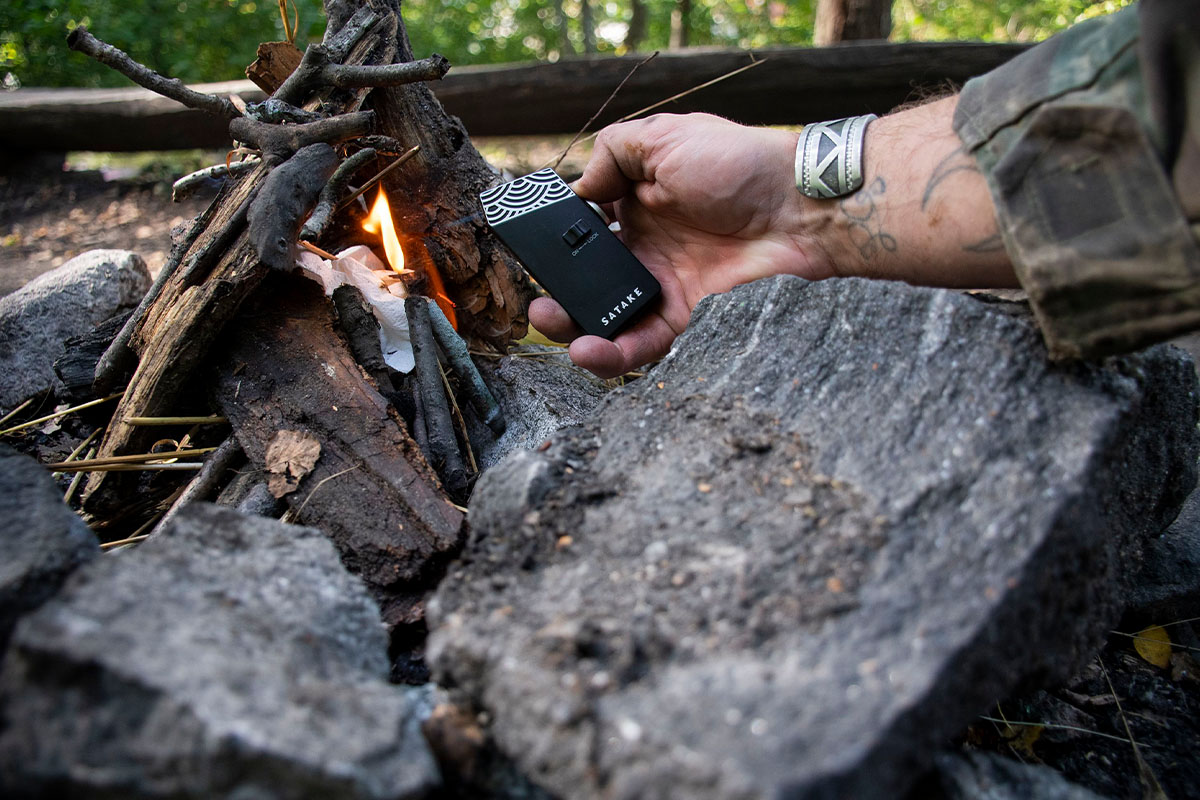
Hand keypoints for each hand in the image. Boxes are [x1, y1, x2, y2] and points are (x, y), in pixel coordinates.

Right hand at [529, 100, 1015, 377]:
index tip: (535, 262)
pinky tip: (598, 352)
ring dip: (583, 335)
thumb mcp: (667, 137)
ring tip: (569, 342)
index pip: (581, 230)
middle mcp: (643, 241)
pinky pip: (648, 336)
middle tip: (543, 312)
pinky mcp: (686, 307)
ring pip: (612, 317)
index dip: (556, 249)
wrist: (799, 205)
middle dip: (560, 302)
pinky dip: (622, 350)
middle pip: (588, 281)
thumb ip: (615, 153)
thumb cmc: (739, 163)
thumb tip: (579, 188)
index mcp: (633, 200)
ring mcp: (663, 277)